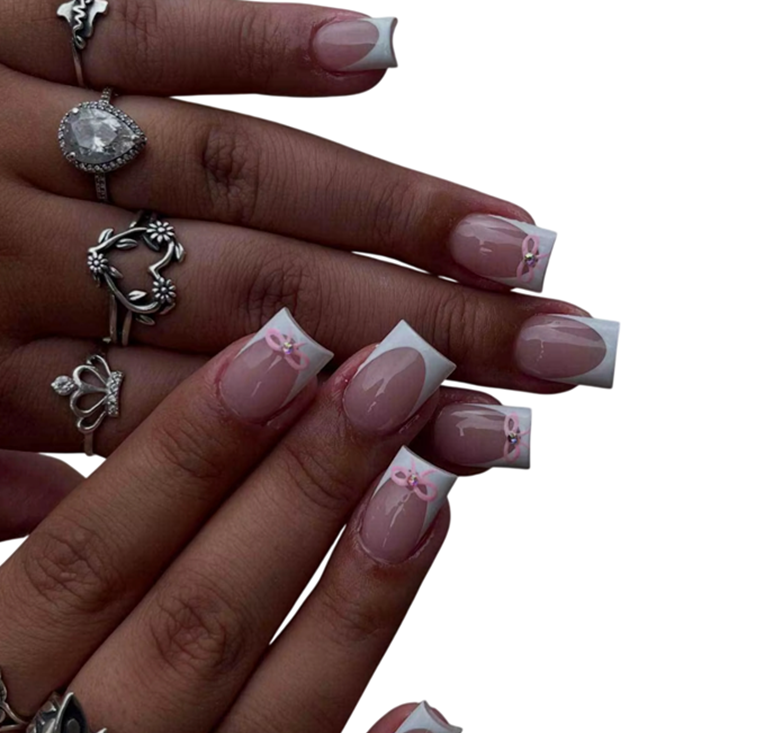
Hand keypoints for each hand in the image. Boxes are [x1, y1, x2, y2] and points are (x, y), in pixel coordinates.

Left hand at [0, 1, 617, 456]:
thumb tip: (64, 495)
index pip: (237, 415)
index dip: (374, 431)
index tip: (500, 444)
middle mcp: (22, 245)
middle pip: (274, 302)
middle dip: (434, 330)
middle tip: (568, 346)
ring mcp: (13, 119)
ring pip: (236, 175)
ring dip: (388, 202)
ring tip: (519, 238)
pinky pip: (141, 17)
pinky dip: (257, 29)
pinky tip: (377, 48)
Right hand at [0, 323, 493, 732]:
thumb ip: (25, 592)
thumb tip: (49, 482)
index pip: (90, 557)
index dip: (188, 452)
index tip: (283, 351)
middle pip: (194, 617)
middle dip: (298, 489)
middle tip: (390, 382)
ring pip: (263, 728)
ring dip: (352, 609)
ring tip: (425, 494)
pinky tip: (433, 720)